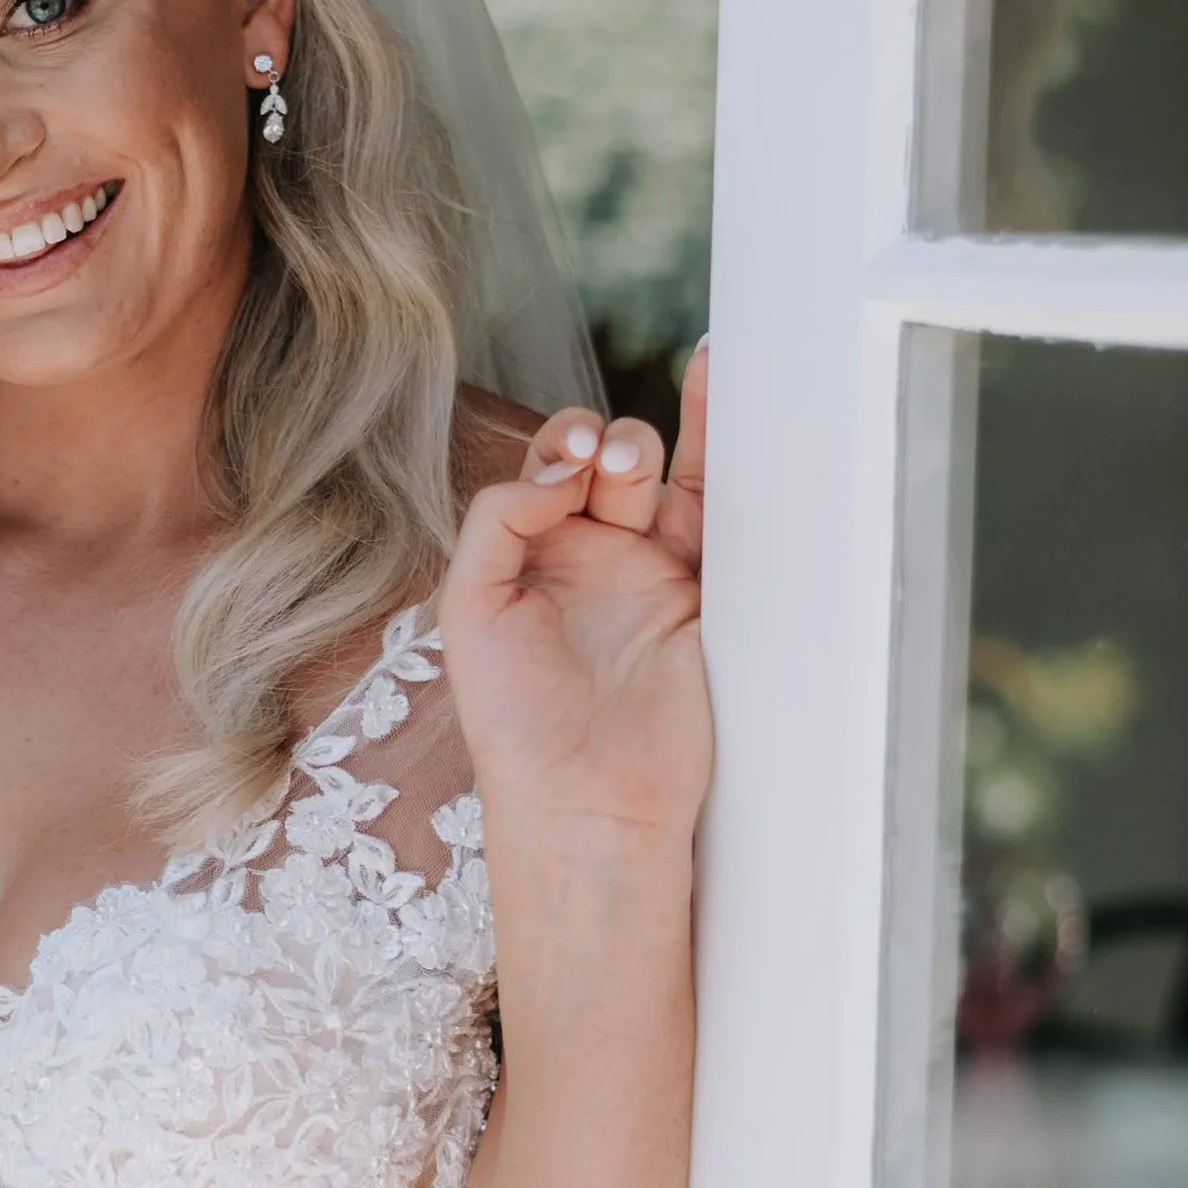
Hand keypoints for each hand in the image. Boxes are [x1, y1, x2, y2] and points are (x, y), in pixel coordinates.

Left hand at [437, 345, 710, 859]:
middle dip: (597, 443)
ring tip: (625, 461)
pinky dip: (716, 454)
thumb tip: (559, 472)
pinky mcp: (700, 597)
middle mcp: (585, 561)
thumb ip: (500, 520)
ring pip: (653, 478)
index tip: (564, 473)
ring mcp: (646, 574)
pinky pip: (712, 515)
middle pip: (598, 461)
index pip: (543, 471)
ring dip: (639, 446)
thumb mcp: (470, 608)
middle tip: (595, 462)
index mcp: (526, 560)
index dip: (555, 450)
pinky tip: (713, 388)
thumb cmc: (516, 720)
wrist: (590, 798)